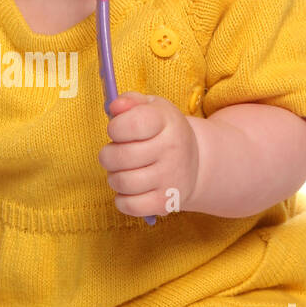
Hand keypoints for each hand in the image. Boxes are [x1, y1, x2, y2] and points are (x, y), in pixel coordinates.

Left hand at [98, 91, 199, 219]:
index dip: (115, 128)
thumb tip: (115, 107)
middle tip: (115, 154)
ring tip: (122, 171)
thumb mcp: (152, 108)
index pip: (132, 124)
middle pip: (120, 156)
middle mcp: (172, 150)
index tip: (117, 130)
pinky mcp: (165, 203)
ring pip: (122, 182)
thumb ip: (130, 101)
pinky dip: (122, 199)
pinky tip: (130, 189)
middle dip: (108, 155)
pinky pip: (129, 205)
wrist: (197, 162)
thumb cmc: (163, 132)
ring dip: (114, 177)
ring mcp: (170, 179)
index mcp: (167, 122)